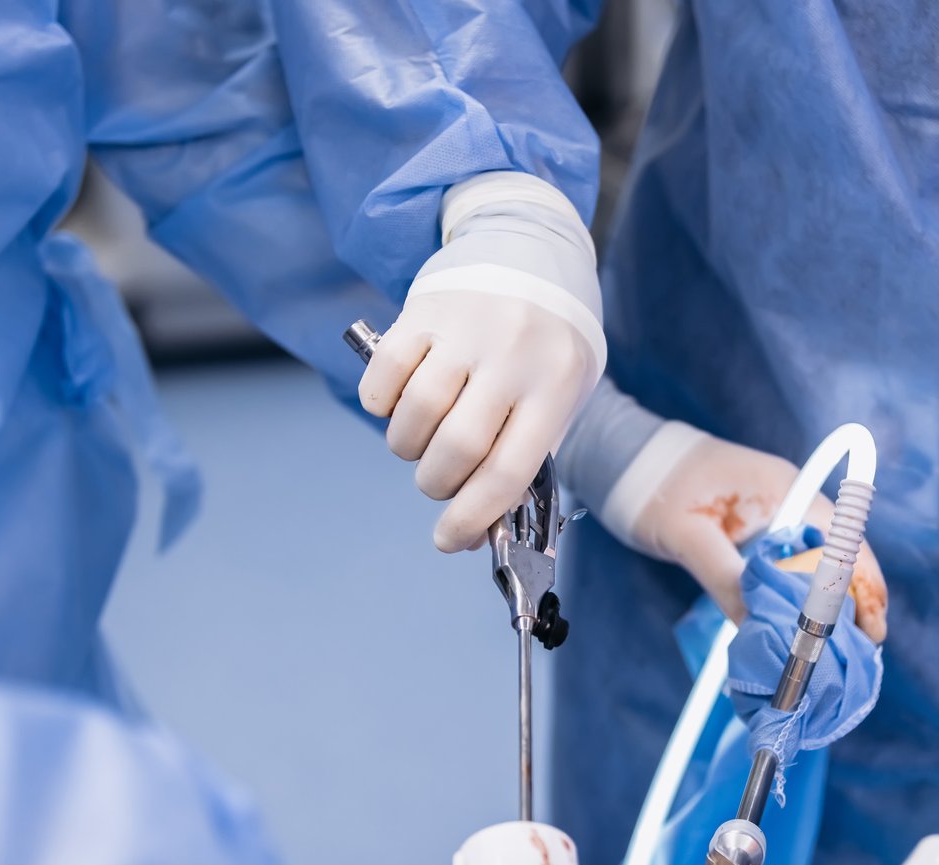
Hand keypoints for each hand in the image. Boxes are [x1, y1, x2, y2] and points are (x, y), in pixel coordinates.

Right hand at [358, 172, 604, 551]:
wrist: (533, 250)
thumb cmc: (547, 343)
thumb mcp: (558, 397)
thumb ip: (522, 459)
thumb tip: (472, 533)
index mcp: (555, 386)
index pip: (509, 471)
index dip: (472, 518)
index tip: (448, 540)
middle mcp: (513, 356)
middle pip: (458, 447)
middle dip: (437, 483)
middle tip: (437, 481)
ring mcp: (467, 329)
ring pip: (417, 413)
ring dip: (407, 448)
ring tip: (419, 444)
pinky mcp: (426, 308)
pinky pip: (385, 372)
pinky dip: (381, 404)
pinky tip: (396, 405)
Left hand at [598, 423, 887, 642]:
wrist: (628, 457)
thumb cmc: (657, 487)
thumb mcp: (689, 537)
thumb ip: (727, 580)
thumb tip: (762, 629)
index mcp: (787, 491)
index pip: (845, 543)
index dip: (865, 588)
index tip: (871, 632)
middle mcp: (794, 498)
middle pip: (841, 556)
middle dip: (853, 604)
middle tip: (855, 653)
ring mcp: (780, 511)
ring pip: (820, 563)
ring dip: (828, 603)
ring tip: (833, 648)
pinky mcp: (762, 526)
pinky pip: (796, 563)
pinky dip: (802, 594)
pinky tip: (798, 625)